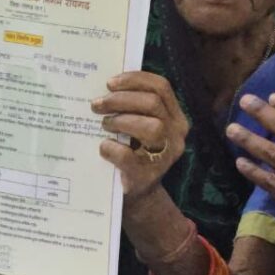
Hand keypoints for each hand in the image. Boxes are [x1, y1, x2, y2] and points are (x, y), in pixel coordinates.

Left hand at [93, 71, 189, 203]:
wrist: (139, 194)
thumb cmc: (135, 152)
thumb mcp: (142, 125)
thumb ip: (135, 107)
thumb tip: (107, 86)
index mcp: (176, 117)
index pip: (162, 87)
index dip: (135, 80)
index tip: (110, 83)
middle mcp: (177, 134)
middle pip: (153, 103)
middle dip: (121, 99)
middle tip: (97, 104)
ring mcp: (166, 155)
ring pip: (151, 126)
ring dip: (121, 120)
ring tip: (104, 124)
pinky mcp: (148, 175)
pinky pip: (128, 156)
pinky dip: (111, 148)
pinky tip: (103, 147)